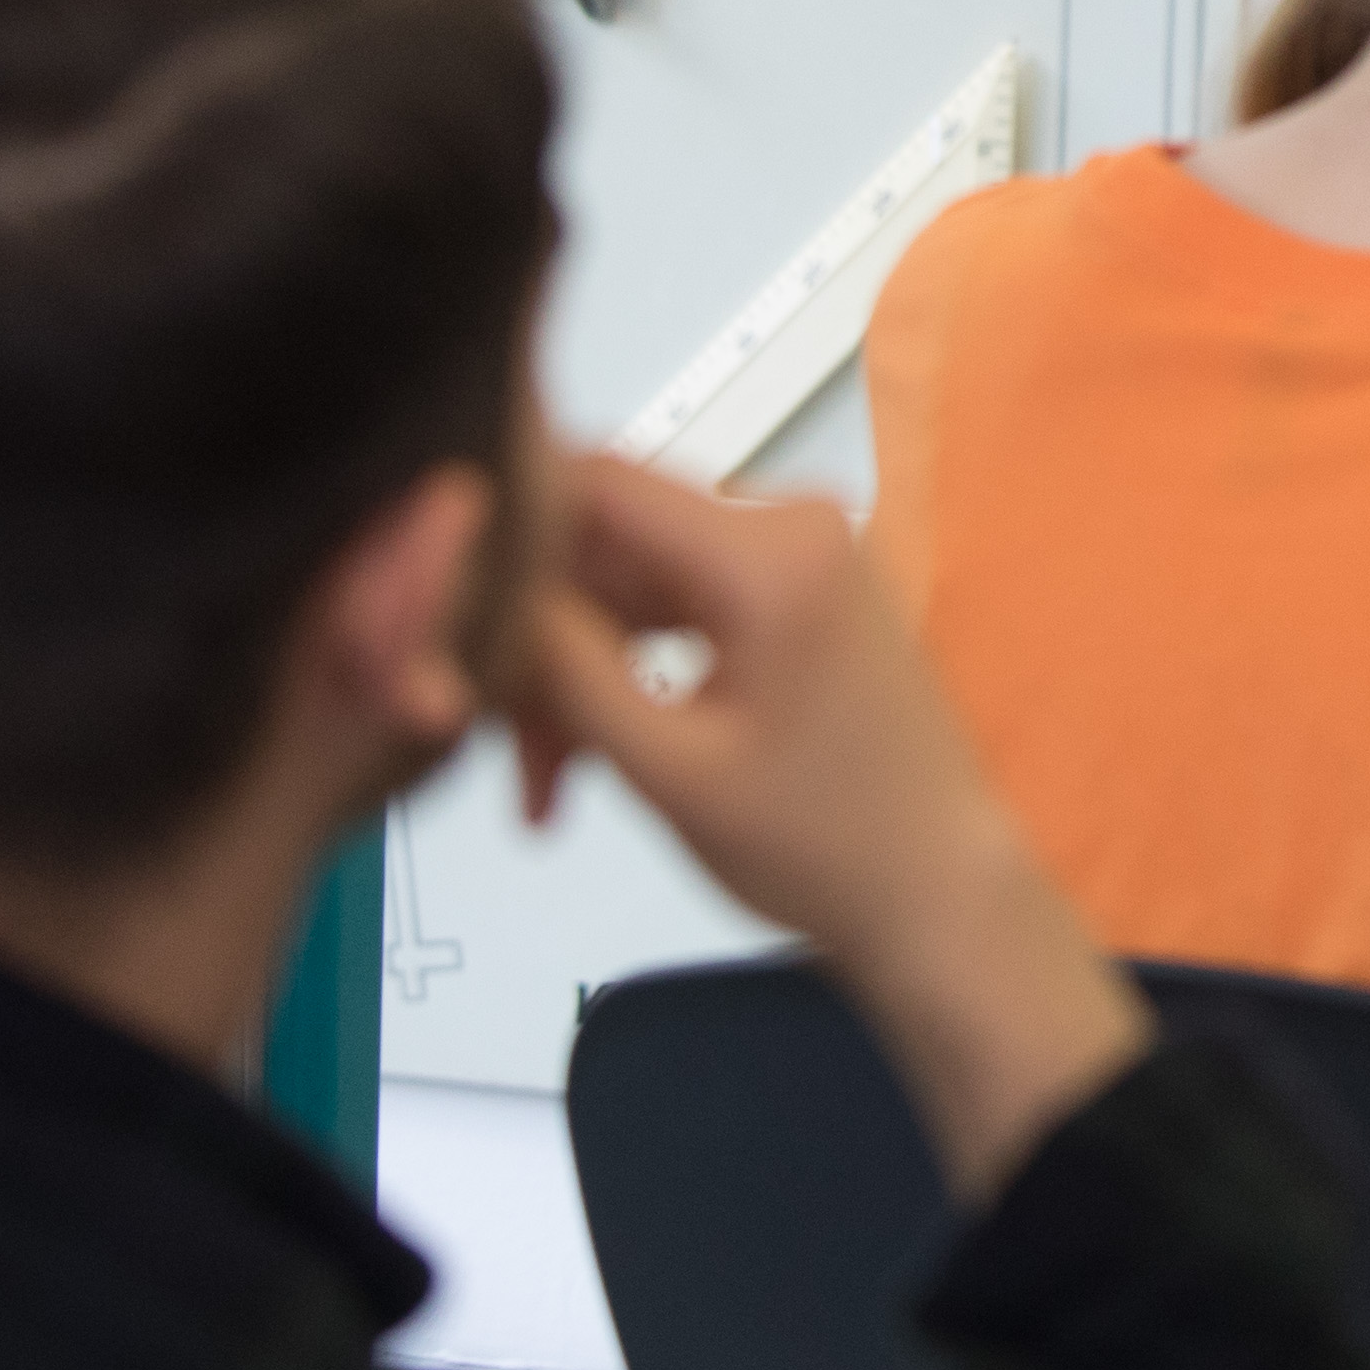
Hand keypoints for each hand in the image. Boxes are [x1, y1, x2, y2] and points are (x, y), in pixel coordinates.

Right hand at [504, 455, 1145, 1200]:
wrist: (935, 891)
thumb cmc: (830, 845)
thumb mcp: (666, 766)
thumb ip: (569, 666)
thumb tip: (487, 586)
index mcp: (772, 551)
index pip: (598, 478)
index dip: (506, 525)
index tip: (435, 593)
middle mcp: (791, 527)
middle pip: (606, 542)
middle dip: (541, 642)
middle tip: (498, 747)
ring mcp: (796, 558)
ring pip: (629, 585)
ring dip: (575, 673)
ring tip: (545, 781)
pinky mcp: (791, 596)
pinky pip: (673, 607)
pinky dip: (625, 672)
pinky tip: (585, 756)